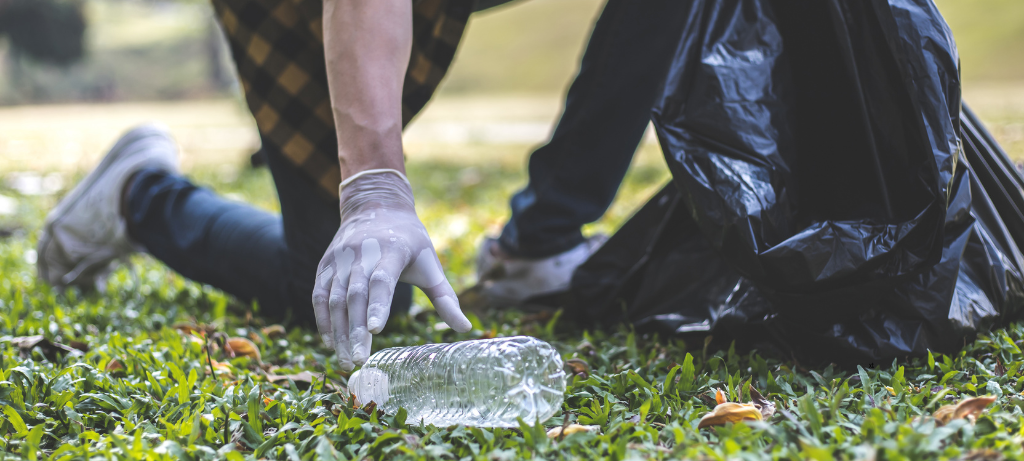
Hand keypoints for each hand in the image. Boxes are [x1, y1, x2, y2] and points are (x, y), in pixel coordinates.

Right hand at [312, 170, 470, 369]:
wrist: (375, 206)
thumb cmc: (410, 241)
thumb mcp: (431, 264)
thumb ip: (445, 298)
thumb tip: (466, 328)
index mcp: (393, 250)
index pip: (382, 280)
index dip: (378, 305)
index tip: (375, 331)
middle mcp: (362, 252)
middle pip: (356, 294)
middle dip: (355, 329)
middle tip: (360, 360)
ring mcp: (340, 258)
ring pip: (334, 298)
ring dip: (339, 331)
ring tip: (347, 360)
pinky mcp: (326, 264)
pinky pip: (319, 295)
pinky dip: (323, 320)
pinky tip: (331, 343)